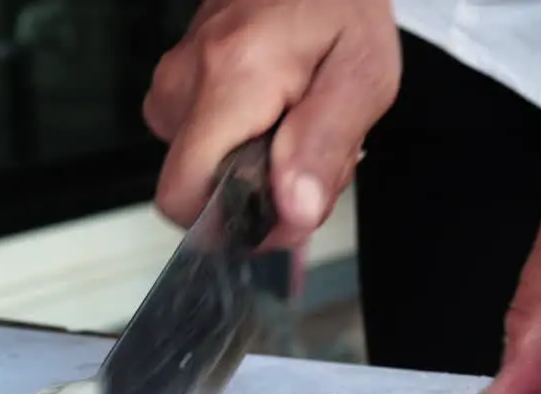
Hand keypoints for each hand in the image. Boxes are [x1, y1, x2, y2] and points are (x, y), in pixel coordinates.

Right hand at [145, 0, 399, 246]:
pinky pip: (203, 136)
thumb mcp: (363, 76)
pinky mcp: (181, 77)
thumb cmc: (341, 4)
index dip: (233, 225)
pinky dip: (246, 140)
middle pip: (198, 188)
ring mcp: (177, 77)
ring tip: (302, 124)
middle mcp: (187, 80)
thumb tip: (292, 213)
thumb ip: (324, 149)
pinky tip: (281, 112)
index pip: (183, 197)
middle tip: (313, 155)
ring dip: (258, 166)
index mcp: (230, 80)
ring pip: (203, 166)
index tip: (287, 211)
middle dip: (258, 194)